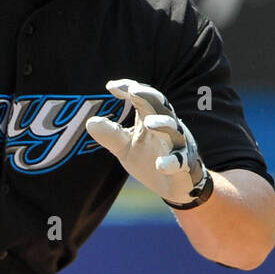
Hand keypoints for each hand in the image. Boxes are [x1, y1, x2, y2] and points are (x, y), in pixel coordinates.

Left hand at [86, 79, 210, 207]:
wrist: (174, 186)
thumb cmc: (150, 159)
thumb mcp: (124, 147)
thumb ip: (110, 134)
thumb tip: (91, 122)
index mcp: (151, 118)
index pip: (142, 98)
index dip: (129, 89)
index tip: (111, 86)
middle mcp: (167, 128)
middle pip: (161, 106)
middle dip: (149, 96)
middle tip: (134, 90)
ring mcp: (177, 146)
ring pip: (174, 130)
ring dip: (163, 124)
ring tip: (149, 122)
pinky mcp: (183, 166)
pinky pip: (180, 162)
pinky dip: (171, 162)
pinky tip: (160, 164)